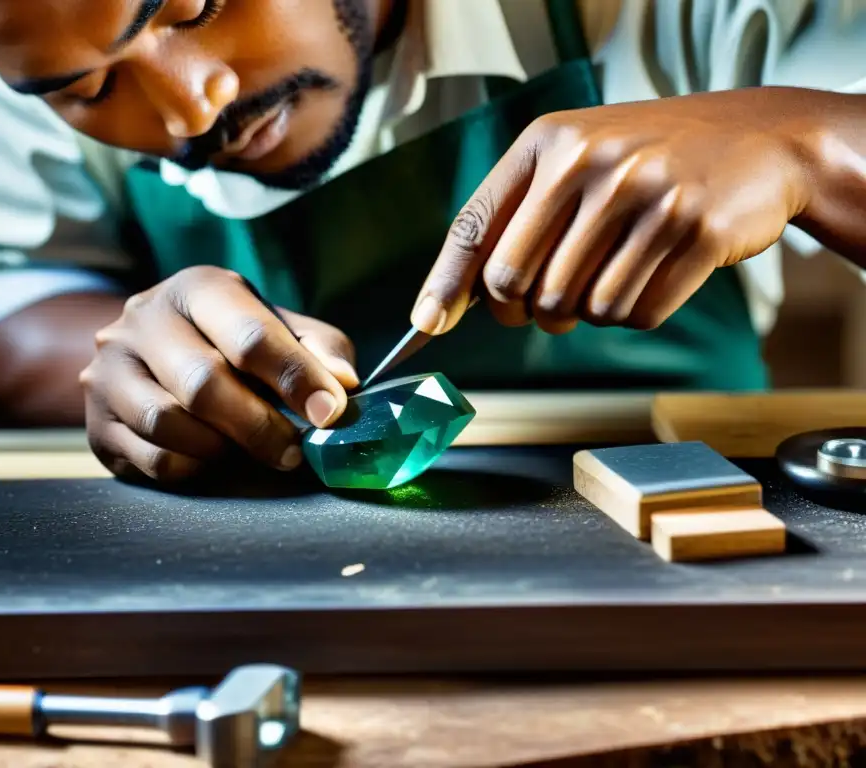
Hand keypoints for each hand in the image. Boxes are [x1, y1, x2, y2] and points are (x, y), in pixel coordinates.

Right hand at [81, 266, 358, 482]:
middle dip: (260, 426)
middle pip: (204, 383)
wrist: (152, 354)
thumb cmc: (232, 342)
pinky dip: (193, 468)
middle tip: (292, 453)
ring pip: (169, 424)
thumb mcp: (280, 328)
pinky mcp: (96, 422)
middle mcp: (142, 320)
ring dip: (223, 449)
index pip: (249, 334)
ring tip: (248, 451)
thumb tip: (345, 385)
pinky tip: (211, 457)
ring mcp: (108, 370)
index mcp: (197, 288)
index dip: (296, 378)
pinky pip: (152, 458)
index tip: (330, 413)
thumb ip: (319, 349)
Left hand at [412, 87, 814, 334]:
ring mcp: (648, 195)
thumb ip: (518, 217)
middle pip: (519, 284)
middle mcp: (593, 163)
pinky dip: (638, 312)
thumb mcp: (578, 160)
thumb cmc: (652, 161)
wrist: (763, 140)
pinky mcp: (696, 231)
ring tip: (617, 272)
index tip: (426, 325)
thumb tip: (452, 301)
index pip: (477, 226)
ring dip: (590, 312)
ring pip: (579, 308)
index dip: (447, 284)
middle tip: (554, 301)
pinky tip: (655, 273)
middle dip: (529, 310)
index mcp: (550, 142)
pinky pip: (636, 314)